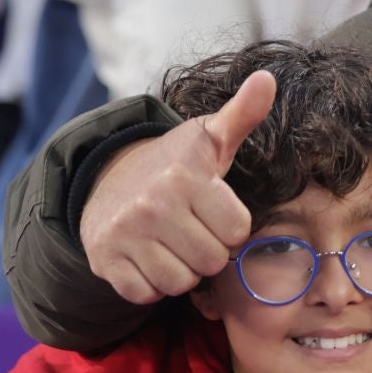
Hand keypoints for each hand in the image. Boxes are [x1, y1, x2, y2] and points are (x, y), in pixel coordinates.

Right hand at [79, 70, 274, 304]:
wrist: (108, 179)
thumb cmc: (175, 164)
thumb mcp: (210, 137)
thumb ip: (243, 113)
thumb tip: (268, 78)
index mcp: (184, 176)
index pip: (237, 231)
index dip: (231, 226)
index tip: (215, 210)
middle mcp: (150, 205)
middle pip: (211, 261)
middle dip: (209, 250)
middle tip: (194, 229)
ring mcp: (123, 234)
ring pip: (180, 282)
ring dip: (182, 270)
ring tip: (174, 243)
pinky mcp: (103, 260)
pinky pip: (145, 293)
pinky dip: (152, 283)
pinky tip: (150, 257)